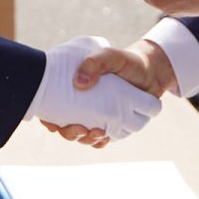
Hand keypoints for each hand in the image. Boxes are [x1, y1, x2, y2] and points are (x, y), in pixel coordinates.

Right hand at [28, 35, 161, 147]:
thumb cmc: (126, 61)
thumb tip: (79, 84)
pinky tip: (104, 138)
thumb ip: (94, 63)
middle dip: (69, 133)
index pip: (52, 107)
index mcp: (74, 90)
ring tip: (97, 133)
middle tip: (80, 130)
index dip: (48, 118)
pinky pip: (101, 140)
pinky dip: (100, 142)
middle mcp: (83, 105)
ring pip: (83, 135)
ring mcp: (97, 116)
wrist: (150, 71)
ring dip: (85, 139)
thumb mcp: (109, 56)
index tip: (51, 124)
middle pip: (65, 126)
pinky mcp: (111, 126)